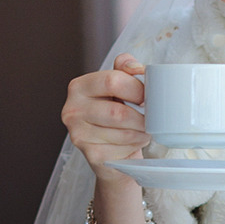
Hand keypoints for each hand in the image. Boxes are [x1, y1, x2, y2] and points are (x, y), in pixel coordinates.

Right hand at [62, 53, 149, 182]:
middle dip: (142, 116)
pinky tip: (135, 141)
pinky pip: (124, 149)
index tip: (147, 96)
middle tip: (152, 117)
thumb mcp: (118, 83)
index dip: (136, 89)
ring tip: (143, 129)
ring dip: (142, 132)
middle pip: (118, 112)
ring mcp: (79, 135)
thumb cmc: (114, 110)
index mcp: (79, 87)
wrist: (108, 146)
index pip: (112, 81)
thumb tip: (137, 69)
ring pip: (124, 133)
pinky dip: (136, 145)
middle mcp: (72, 110)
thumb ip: (125, 68)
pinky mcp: (92, 155)